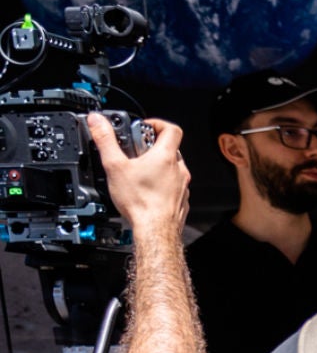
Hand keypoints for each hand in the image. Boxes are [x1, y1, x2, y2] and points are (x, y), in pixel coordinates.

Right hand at [90, 115, 185, 240]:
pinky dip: (161, 182)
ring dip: (156, 165)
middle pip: (170, 148)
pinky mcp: (180, 199)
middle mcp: (178, 170)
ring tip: (137, 171)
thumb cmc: (140, 202)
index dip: (157, 124)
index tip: (144, 127)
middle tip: (134, 151)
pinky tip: (146, 189)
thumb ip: (105, 140)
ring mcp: (182, 185)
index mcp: (165, 157)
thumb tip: (97, 122)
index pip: (171, 129)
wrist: (155, 230)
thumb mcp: (115, 165)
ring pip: (172, 168)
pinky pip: (173, 185)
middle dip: (151, 146)